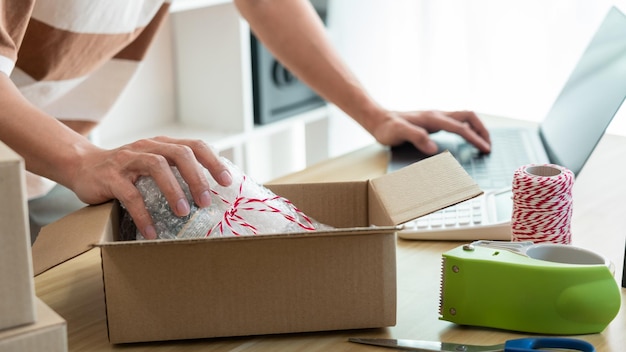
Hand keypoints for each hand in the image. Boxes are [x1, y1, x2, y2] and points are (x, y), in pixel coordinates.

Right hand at [68, 136, 231, 239]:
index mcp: (162, 145)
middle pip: (180, 154)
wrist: (82, 166)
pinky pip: (130, 195)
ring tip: (183, 212)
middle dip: (197, 177)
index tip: (227, 181)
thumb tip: (208, 196)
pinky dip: (143, 214)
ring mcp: (128, 159)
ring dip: (174, 190)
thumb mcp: (152, 165)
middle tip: (206, 201)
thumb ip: (175, 172)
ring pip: (157, 166)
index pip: (194, 146)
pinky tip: (151, 231)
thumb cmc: (126, 171)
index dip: (213, 162)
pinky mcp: (111, 176)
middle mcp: (147, 147)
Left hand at [369, 110, 491, 153]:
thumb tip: (433, 148)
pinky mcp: (432, 121)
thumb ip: (416, 137)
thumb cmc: (387, 128)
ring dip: (476, 127)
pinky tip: (466, 138)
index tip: (485, 148)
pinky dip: (467, 129)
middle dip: (482, 129)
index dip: (475, 138)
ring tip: (483, 142)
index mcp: (432, 118)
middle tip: (489, 145)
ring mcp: (435, 117)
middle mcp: (437, 115)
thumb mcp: (398, 133)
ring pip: (464, 117)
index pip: (460, 127)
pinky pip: (456, 122)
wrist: (378, 119)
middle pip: (468, 116)